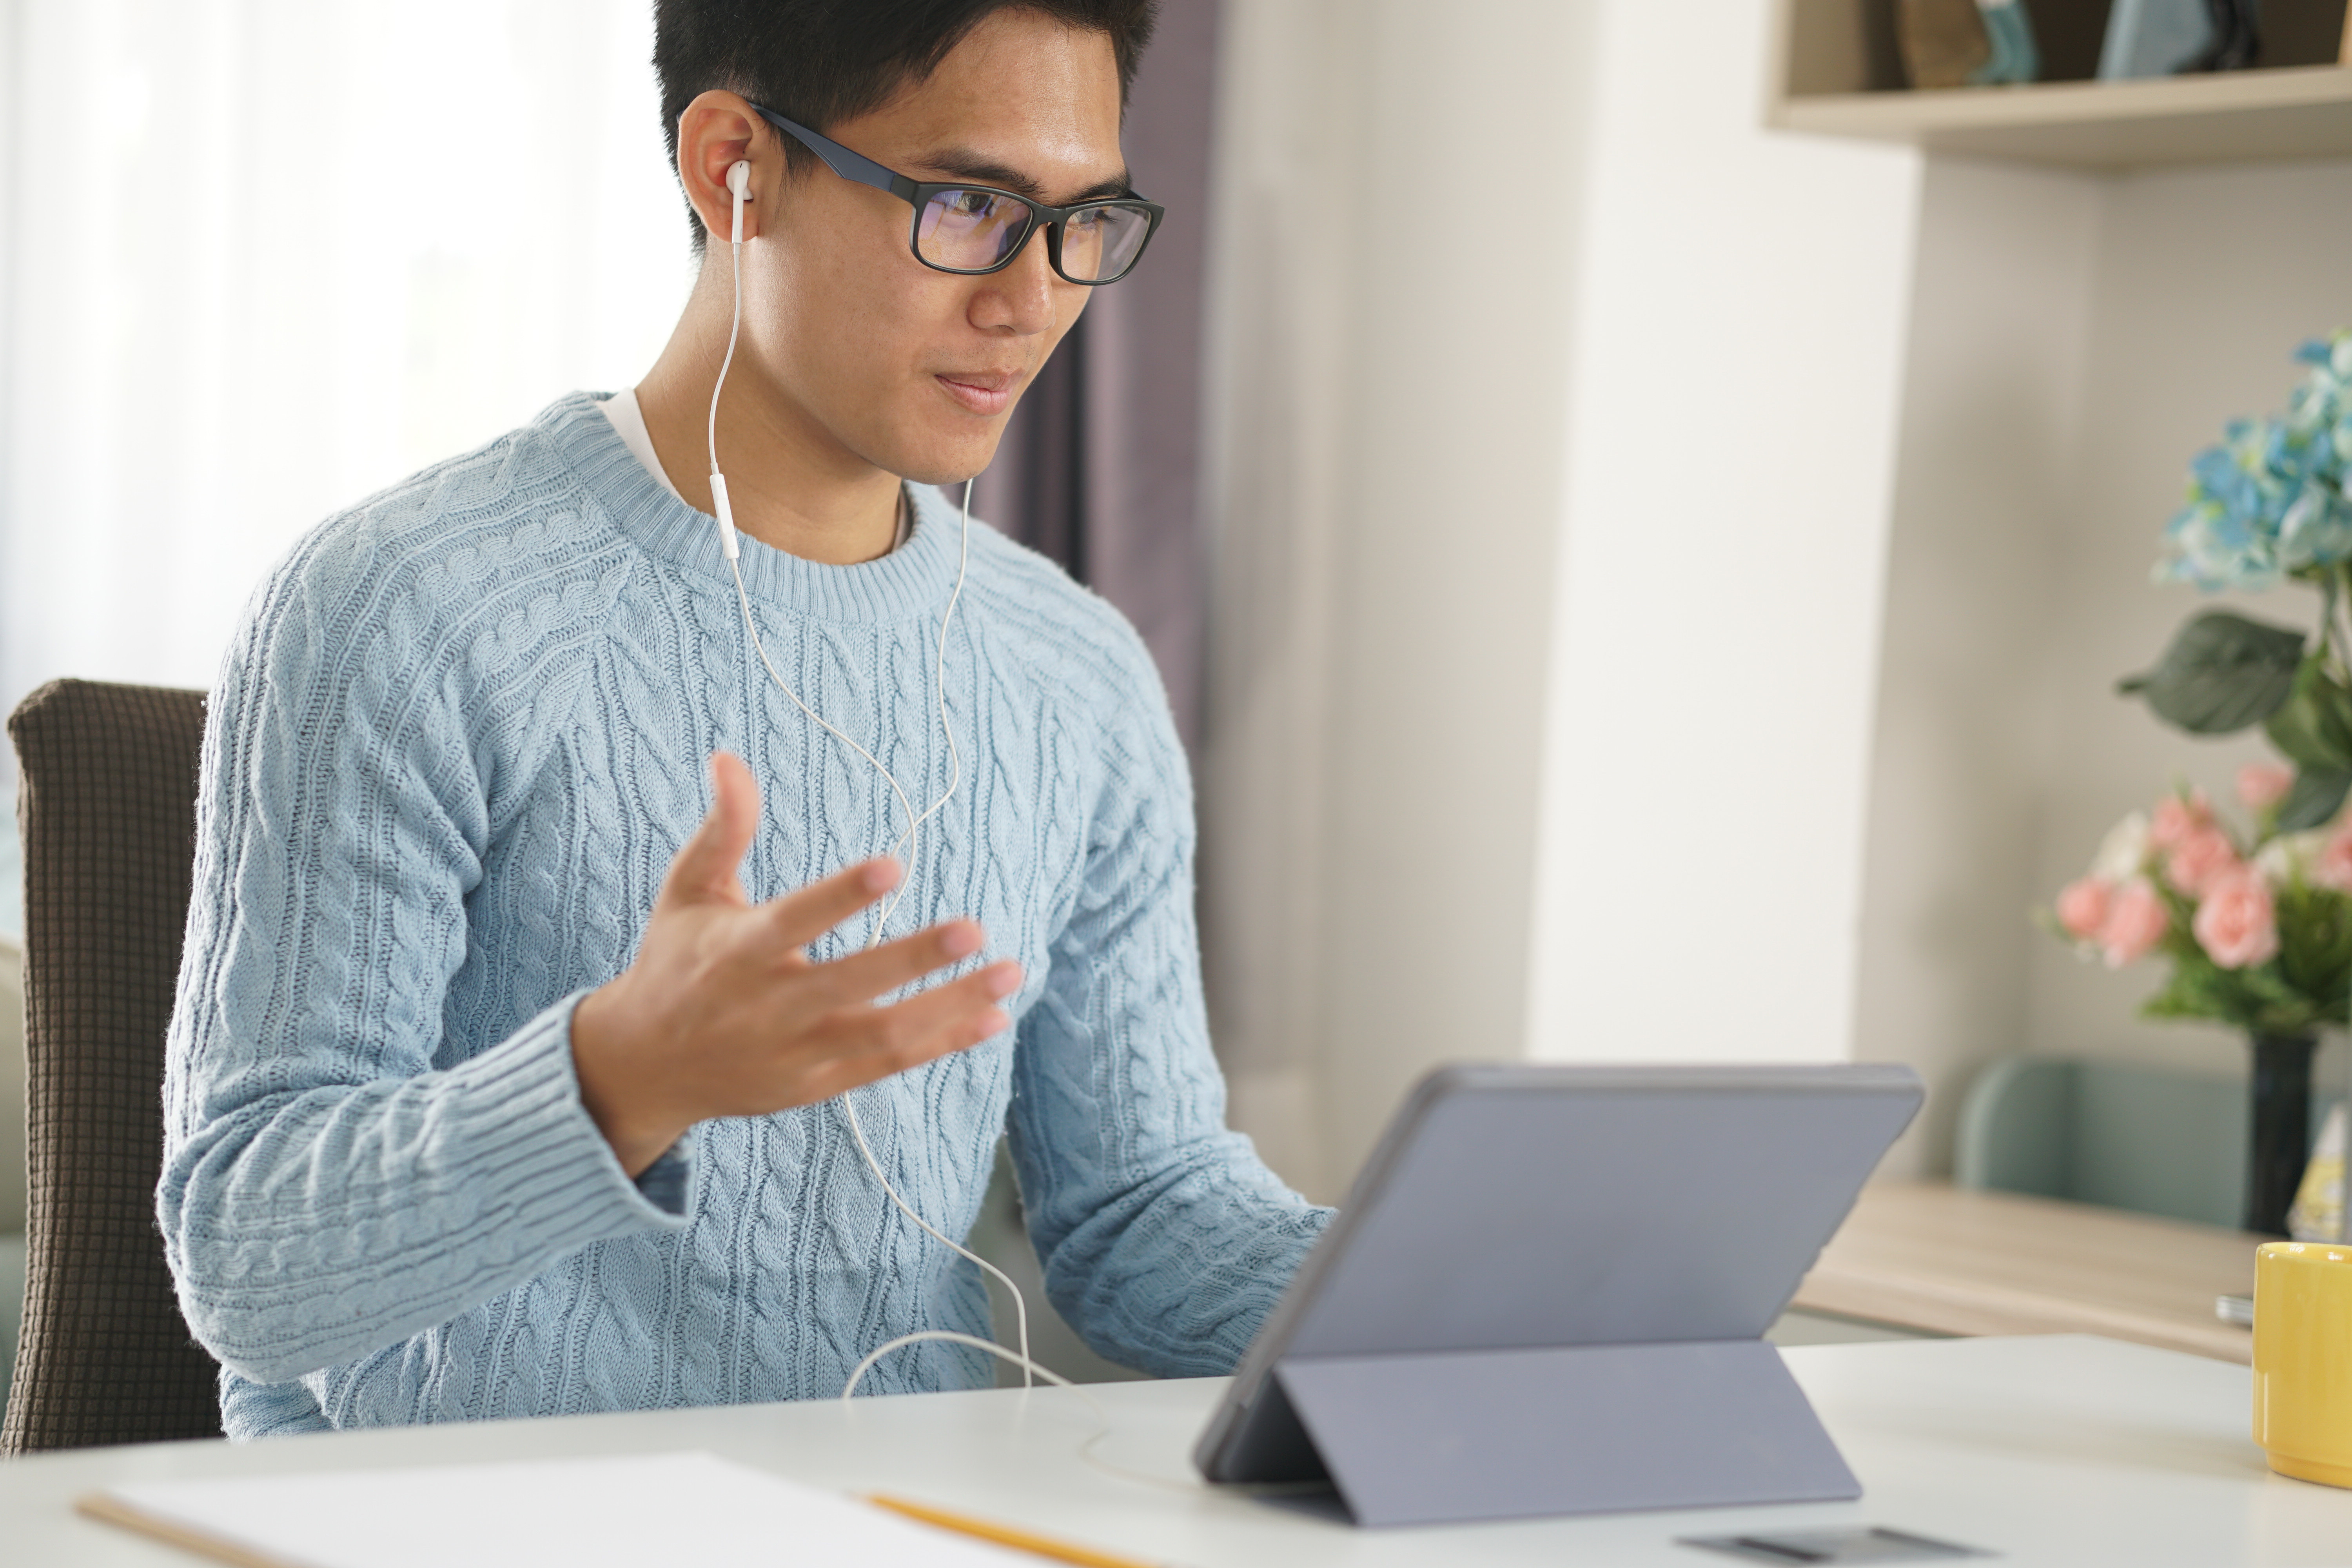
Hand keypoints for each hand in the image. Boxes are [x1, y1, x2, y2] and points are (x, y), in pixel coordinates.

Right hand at [570, 753, 1021, 1175]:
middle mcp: (769, 1008)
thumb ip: (723, 829)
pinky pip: (889, 1066)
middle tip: (975, 927)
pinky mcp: (817, 1085)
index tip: (894, 864)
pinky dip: (943, 1043)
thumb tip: (729, 757)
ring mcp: (797, 1053)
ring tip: (1010, 973)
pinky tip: (994, 1018)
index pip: (795, 921)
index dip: (842, 895)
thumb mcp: (688, 892)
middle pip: (850, 983)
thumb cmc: (674, 963)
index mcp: (738, 953)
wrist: (644, 1067)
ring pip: (884, 1032)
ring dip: (951, 1005)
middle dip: (914, 958)